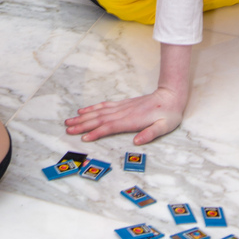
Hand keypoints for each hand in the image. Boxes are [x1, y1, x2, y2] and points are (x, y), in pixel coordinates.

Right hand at [65, 85, 185, 145]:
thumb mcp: (165, 127)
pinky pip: (104, 106)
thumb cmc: (169, 114)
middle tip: (68, 129)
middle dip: (83, 124)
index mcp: (132, 120)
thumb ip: (150, 133)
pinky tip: (83, 111)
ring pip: (99, 112)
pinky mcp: (122, 104)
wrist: (170, 96)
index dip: (96, 132)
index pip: (110, 127)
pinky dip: (92, 108)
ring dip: (84, 117)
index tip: (84, 137)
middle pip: (99, 119)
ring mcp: (122, 107)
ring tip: (70, 121)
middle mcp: (124, 112)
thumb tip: (137, 142)